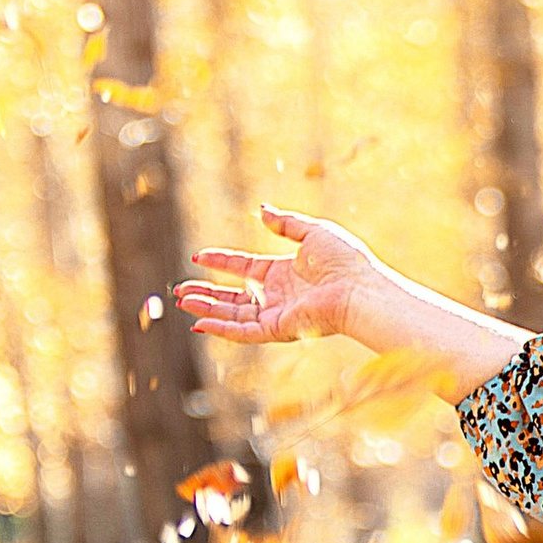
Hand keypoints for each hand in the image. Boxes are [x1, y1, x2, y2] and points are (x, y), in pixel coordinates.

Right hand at [177, 207, 382, 348]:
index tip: (198, 257)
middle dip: (207, 293)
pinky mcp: (279, 329)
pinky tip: (200, 323)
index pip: (245, 268)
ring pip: (234, 314)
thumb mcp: (313, 232)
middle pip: (234, 296)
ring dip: (208, 309)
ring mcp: (278, 314)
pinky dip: (222, 328)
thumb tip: (262, 210)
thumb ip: (285, 223)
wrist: (361, 288)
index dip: (222, 262)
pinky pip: (245, 331)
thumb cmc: (345, 260)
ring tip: (183, 301)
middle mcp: (279, 295)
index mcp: (285, 273)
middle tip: (181, 290)